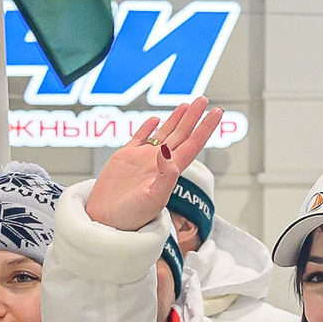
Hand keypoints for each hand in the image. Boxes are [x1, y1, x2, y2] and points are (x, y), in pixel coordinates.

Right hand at [86, 99, 227, 232]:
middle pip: (181, 134)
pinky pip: (139, 138)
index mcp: (170, 171)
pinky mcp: (125, 158)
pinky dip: (148, 128)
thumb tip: (169, 153)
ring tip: (186, 105)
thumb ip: (165, 177)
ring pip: (164, 134)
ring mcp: (142, 159)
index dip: (205, 128)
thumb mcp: (152, 199)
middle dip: (193, 117)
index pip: (193, 144)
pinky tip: (155, 119)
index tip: (216, 112)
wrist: (106, 221)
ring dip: (175, 120)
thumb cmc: (131, 217)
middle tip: (204, 99)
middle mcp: (159, 163)